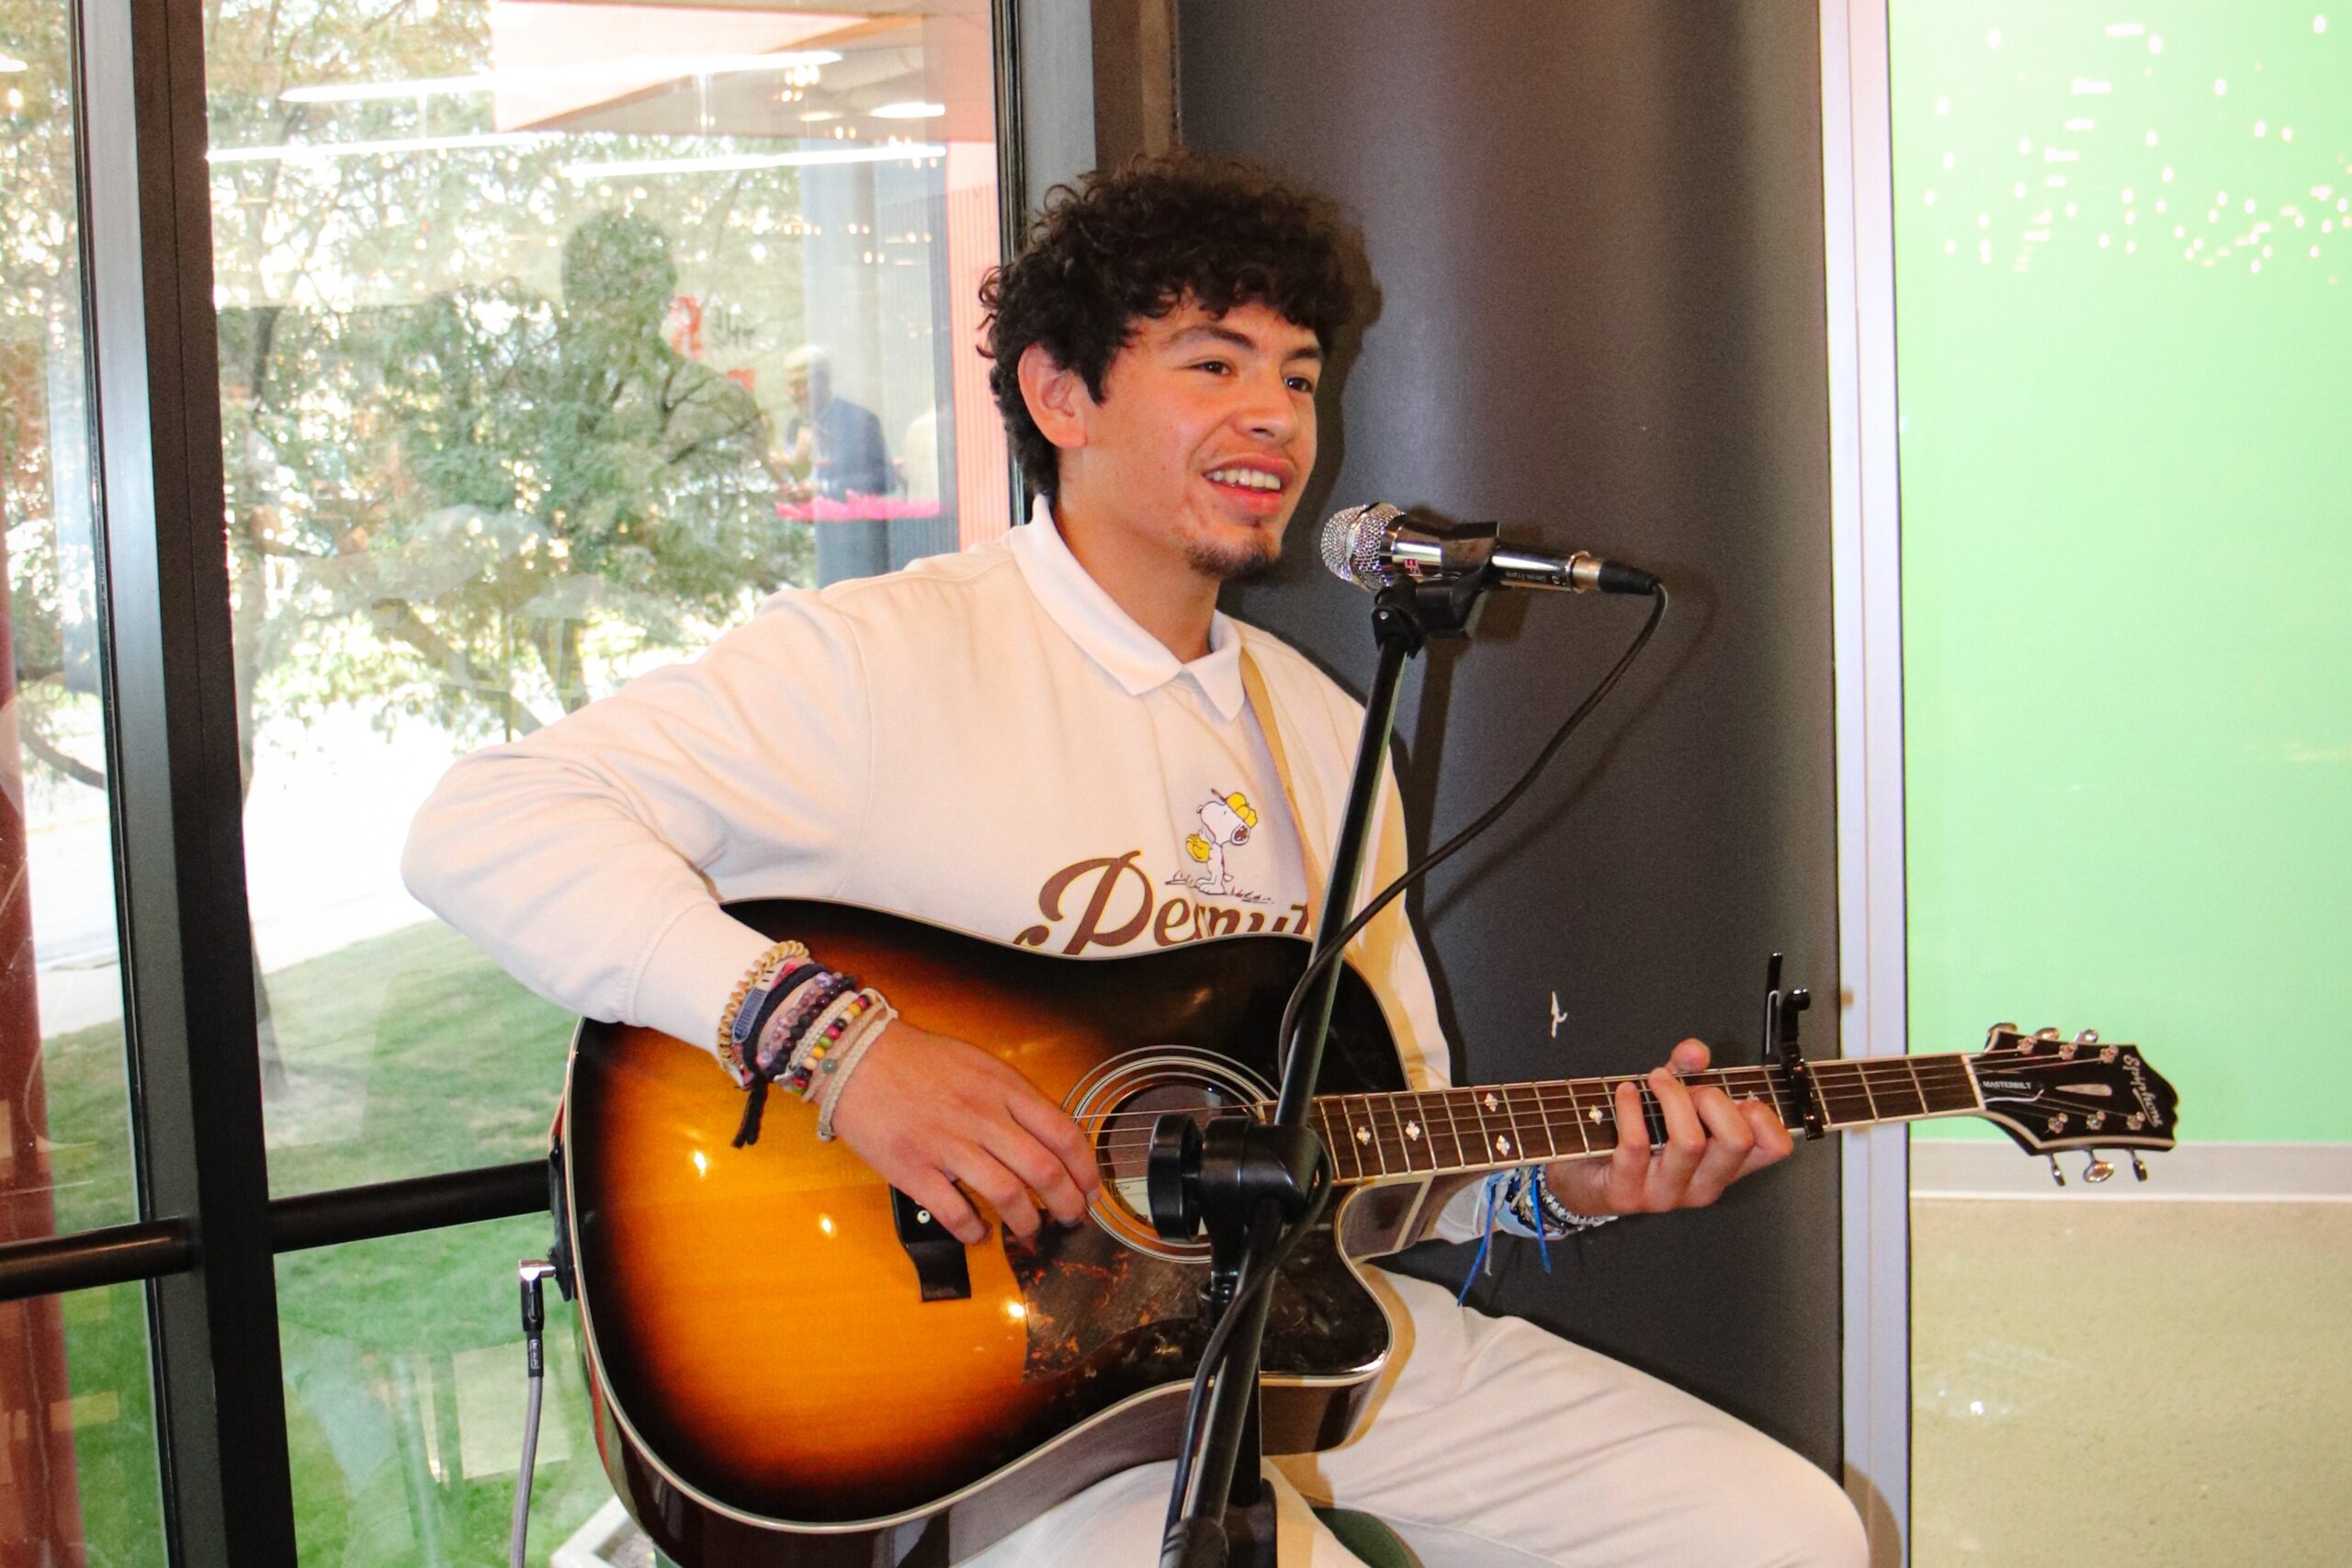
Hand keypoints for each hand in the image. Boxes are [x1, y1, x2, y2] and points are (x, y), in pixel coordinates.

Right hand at [826, 1020, 1101, 1244]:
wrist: (856, 1056)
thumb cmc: (918, 1060)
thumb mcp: (979, 1063)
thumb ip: (1013, 1098)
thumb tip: (1047, 1136)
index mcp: (1004, 1088)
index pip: (1064, 1133)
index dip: (1086, 1169)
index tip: (1091, 1189)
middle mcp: (983, 1116)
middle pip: (1044, 1171)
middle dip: (1068, 1204)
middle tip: (1072, 1220)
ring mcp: (948, 1144)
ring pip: (1008, 1195)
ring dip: (1028, 1224)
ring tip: (1031, 1234)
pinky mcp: (914, 1169)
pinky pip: (955, 1212)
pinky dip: (975, 1231)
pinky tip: (980, 1233)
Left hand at [1544, 1039, 1793, 1216]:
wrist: (1584, 1176)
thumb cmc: (1637, 1137)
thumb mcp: (1670, 1099)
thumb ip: (1686, 1070)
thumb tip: (1695, 1051)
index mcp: (1725, 1166)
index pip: (1775, 1147)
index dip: (1763, 1113)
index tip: (1735, 1095)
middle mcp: (1704, 1185)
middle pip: (1736, 1139)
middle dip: (1712, 1098)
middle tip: (1687, 1088)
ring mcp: (1668, 1195)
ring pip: (1690, 1141)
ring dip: (1671, 1097)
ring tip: (1655, 1081)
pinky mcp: (1629, 1195)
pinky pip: (1638, 1145)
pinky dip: (1631, 1108)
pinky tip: (1625, 1092)